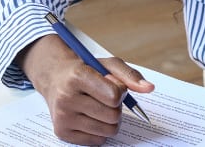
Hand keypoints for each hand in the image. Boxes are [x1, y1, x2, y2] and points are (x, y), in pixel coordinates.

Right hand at [17, 35, 154, 144]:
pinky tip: (90, 117)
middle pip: (113, 116)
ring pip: (108, 130)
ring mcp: (63, 117)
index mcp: (77, 76)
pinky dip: (100, 131)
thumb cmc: (86, 70)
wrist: (55, 78)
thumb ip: (129, 75)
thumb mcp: (106, 64)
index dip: (120, 91)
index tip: (113, 85)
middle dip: (116, 107)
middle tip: (104, 97)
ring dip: (110, 120)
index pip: (114, 96)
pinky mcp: (62, 132)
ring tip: (98, 106)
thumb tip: (149, 88)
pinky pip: (98, 141)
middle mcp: (67, 98)